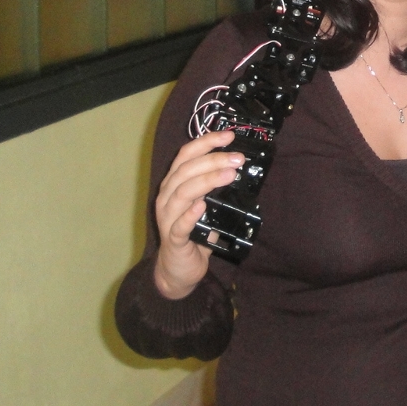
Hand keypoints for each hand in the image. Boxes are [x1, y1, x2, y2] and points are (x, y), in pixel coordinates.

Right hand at [152, 130, 243, 298]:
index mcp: (174, 185)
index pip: (186, 155)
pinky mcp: (173, 240)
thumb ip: (216, 191)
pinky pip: (180, 225)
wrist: (178, 269)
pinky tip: (202, 206)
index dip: (206, 142)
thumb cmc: (193, 234)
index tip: (228, 136)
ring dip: (207, 181)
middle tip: (237, 158)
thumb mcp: (204, 206)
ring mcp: (167, 218)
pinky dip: (191, 214)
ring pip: (183, 193)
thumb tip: (239, 172)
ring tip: (229, 175)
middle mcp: (167, 197)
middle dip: (213, 160)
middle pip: (186, 170)